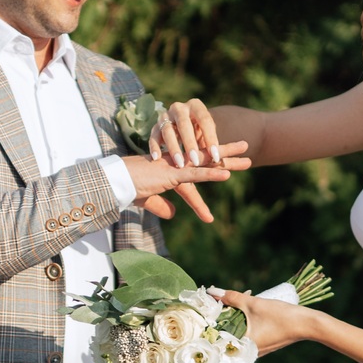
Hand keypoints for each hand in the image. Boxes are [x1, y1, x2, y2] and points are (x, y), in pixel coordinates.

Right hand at [126, 142, 250, 223]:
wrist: (115, 182)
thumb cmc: (127, 188)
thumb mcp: (148, 199)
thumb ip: (162, 206)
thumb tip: (174, 214)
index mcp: (171, 166)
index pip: (196, 163)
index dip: (212, 161)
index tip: (227, 159)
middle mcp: (175, 161)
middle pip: (206, 156)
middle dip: (226, 153)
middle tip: (246, 148)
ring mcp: (174, 166)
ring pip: (205, 161)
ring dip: (227, 160)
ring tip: (247, 158)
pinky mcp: (170, 174)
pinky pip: (195, 174)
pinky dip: (211, 174)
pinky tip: (226, 173)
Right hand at [149, 98, 223, 169]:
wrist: (183, 124)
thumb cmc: (199, 132)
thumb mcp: (206, 134)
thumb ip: (212, 144)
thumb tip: (220, 160)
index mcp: (196, 106)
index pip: (205, 121)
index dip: (210, 138)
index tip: (216, 157)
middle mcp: (179, 108)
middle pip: (184, 125)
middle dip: (190, 144)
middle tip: (196, 161)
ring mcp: (165, 116)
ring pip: (167, 131)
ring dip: (174, 148)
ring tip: (180, 164)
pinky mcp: (154, 126)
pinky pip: (153, 136)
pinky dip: (154, 147)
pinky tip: (157, 158)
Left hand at [216, 287, 313, 355]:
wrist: (307, 324)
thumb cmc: (280, 316)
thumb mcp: (254, 303)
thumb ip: (232, 297)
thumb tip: (212, 291)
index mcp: (243, 347)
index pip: (218, 338)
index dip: (209, 324)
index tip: (203, 310)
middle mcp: (248, 353)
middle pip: (227, 336)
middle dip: (221, 320)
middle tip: (214, 305)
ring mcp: (257, 350)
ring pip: (237, 335)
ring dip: (232, 321)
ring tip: (225, 306)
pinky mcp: (264, 345)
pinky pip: (247, 335)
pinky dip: (243, 324)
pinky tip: (242, 312)